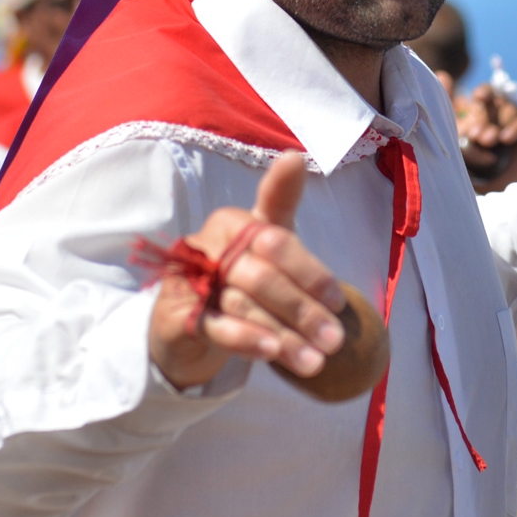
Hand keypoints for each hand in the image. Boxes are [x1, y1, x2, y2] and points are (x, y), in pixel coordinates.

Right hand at [148, 152, 348, 390]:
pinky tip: (272, 354)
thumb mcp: (264, 239)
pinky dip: (244, 339)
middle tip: (335, 339)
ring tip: (315, 361)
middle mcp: (208, 245)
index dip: (310, 272)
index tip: (339, 300)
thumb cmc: (238, 273)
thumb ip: (281, 200)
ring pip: (243, 305)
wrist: (188, 321)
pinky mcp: (178, 315)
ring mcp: (190, 281)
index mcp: (233, 222)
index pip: (276, 242)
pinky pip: (215, 326)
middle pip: (262, 276)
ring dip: (283, 335)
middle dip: (303, 310)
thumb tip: (296, 155)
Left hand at [455, 83, 516, 193]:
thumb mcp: (455, 137)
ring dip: (498, 122)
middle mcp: (500, 114)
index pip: (485, 93)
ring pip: (509, 108)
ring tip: (488, 141)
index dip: (483, 93)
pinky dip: (516, 127)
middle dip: (485, 116)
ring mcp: (516, 122)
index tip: (478, 97)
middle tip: (478, 136)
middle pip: (497, 101)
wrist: (491, 195)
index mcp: (481, 112)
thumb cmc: (469, 168)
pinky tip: (506, 139)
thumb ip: (448, 107)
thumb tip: (443, 74)